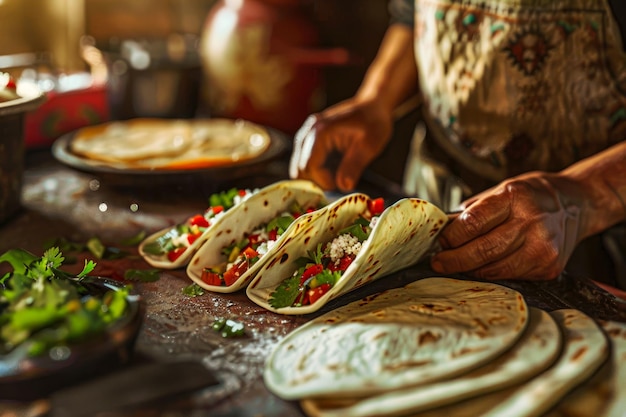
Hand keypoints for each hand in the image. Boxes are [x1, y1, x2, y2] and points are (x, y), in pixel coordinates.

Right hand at [289, 98, 393, 190]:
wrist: (373, 105)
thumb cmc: (374, 122)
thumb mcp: (369, 146)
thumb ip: (354, 166)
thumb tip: (343, 187)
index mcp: (321, 131)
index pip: (309, 166)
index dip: (323, 181)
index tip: (340, 185)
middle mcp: (309, 131)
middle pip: (300, 168)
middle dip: (317, 181)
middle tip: (338, 183)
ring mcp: (307, 134)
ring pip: (300, 166)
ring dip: (316, 176)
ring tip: (338, 175)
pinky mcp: (310, 139)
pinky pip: (306, 160)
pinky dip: (317, 169)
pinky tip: (334, 168)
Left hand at [430, 171, 583, 280]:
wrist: (576, 204)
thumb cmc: (530, 196)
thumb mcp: (500, 190)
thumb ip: (472, 211)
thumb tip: (442, 230)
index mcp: (515, 197)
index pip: (474, 222)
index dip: (452, 236)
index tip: (439, 242)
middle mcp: (532, 222)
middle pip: (483, 250)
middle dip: (454, 259)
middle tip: (438, 262)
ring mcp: (543, 248)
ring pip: (495, 269)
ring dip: (470, 270)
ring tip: (455, 266)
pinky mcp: (549, 268)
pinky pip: (510, 276)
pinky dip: (491, 274)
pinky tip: (481, 268)